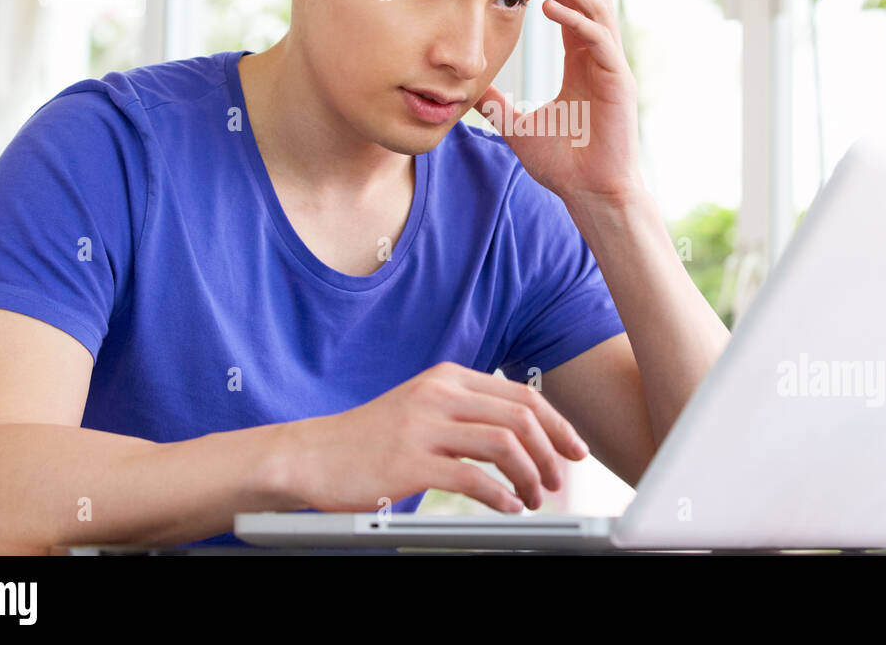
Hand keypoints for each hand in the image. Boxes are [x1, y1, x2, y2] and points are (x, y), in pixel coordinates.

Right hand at [281, 362, 589, 512]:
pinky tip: (506, 508)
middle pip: (522, 416)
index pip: (521, 394)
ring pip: (505, 444)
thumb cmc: (371, 438)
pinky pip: (474, 478)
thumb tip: (522, 435)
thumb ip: (466, 413)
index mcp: (447, 377)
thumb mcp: (422, 408)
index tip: (573, 449)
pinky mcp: (410, 461)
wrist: (312, 454)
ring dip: (529, 475)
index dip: (556, 424)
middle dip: (551, 451)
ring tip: (531, 498)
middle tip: (556, 480)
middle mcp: (439, 394)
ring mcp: (424, 426)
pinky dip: (500, 496)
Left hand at [473, 0, 642, 205]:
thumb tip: (469, 93)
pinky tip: (552, 7)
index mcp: (581, 64)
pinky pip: (599, 40)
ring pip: (596, 11)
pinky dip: (576, 21)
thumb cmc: (565, 164)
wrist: (591, 194)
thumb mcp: (518, 127)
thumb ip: (498, 106)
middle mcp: (599, 60)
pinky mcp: (618, 83)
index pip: (571, 10)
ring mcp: (611, 69)